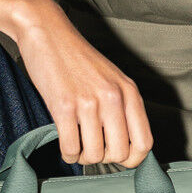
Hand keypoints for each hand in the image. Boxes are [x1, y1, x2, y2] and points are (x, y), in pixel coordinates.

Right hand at [14, 4, 153, 167]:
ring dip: (84, 157)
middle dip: (105, 159)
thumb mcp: (111, 79)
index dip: (133, 159)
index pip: (143, 142)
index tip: (119, 159)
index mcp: (128, 91)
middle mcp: (113, 97)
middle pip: (119, 153)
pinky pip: (71, 148)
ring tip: (78, 146)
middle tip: (93, 149)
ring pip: (94, 154)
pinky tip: (66, 145)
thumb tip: (125, 144)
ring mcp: (89, 102)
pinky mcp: (63, 106)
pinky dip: (68, 154)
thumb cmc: (77, 58)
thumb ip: (122, 106)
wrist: (48, 33)